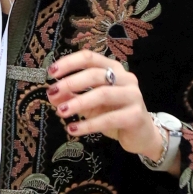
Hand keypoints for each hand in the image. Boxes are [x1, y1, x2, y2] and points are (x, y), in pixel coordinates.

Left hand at [46, 51, 177, 171]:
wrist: (141, 135)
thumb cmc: (114, 115)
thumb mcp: (89, 105)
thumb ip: (72, 97)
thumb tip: (52, 93)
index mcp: (113, 69)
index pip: (90, 58)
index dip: (69, 63)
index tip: (51, 72)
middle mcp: (125, 78)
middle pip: (95, 74)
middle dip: (71, 82)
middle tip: (52, 92)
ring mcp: (132, 96)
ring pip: (102, 94)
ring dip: (78, 102)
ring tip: (61, 112)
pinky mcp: (135, 116)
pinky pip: (108, 119)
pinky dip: (88, 125)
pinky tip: (73, 129)